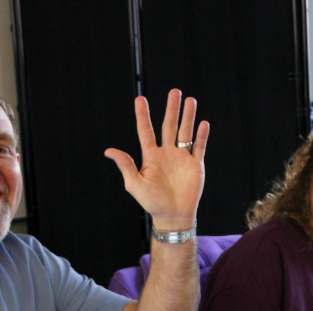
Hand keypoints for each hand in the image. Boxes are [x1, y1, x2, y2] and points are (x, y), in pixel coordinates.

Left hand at [104, 89, 208, 230]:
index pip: (146, 131)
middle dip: (172, 109)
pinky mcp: (195, 165)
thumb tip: (109, 151)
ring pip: (186, 132)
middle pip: (169, 126)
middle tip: (175, 91)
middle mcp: (167, 153)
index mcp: (151, 156)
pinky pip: (199, 147)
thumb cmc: (152, 203)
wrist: (173, 216)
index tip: (140, 99)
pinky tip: (203, 123)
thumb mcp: (135, 184)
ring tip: (191, 100)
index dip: (143, 115)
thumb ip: (125, 165)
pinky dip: (201, 135)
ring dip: (188, 116)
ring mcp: (182, 158)